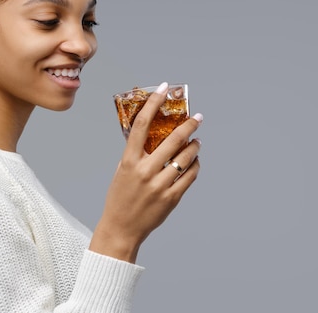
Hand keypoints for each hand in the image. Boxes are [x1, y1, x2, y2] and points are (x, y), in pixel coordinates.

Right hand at [90, 82, 202, 262]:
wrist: (121, 228)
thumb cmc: (120, 197)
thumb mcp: (122, 171)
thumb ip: (135, 153)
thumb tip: (152, 133)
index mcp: (128, 161)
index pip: (141, 125)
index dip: (153, 103)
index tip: (164, 89)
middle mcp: (144, 171)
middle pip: (172, 139)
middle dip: (189, 125)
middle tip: (197, 118)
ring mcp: (159, 186)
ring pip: (186, 158)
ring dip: (194, 146)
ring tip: (196, 142)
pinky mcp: (171, 198)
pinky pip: (190, 176)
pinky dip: (195, 166)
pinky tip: (194, 162)